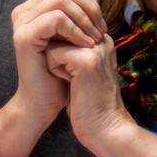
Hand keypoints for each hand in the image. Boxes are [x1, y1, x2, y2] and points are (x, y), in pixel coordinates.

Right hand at [10, 0, 107, 127]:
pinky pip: (56, 19)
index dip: (89, 0)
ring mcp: (21, 22)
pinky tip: (85, 45)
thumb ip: (80, 10)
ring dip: (84, 18)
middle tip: (100, 31)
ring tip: (94, 39)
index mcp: (35, 7)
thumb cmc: (61, 71)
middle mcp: (24, 11)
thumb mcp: (76, 35)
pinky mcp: (24, 36)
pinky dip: (75, 30)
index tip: (101, 25)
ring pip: (61, 0)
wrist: (45, 102)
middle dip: (89, 7)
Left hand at [45, 31, 133, 155]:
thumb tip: (50, 39)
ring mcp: (96, 48)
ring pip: (55, 41)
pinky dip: (54, 69)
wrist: (105, 129)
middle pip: (60, 30)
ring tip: (72, 81)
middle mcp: (101, 39)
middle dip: (57, 54)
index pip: (67, 27)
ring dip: (55, 62)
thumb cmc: (90, 105)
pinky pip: (54, 52)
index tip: (70, 72)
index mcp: (101, 41)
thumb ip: (73, 52)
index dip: (60, 49)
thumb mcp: (82, 71)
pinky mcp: (87, 60)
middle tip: (71, 78)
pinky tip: (70, 84)